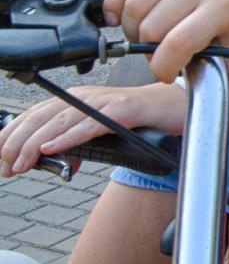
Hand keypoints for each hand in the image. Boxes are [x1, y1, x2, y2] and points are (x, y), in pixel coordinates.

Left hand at [1, 83, 184, 175]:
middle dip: (16, 143)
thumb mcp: (103, 132)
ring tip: (20, 163)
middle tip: (6, 166)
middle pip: (40, 116)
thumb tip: (66, 164)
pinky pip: (90, 125)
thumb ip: (82, 146)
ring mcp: (104, 102)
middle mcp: (85, 97)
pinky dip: (67, 137)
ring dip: (34, 144)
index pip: (33, 114)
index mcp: (76, 99)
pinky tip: (51, 148)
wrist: (176, 107)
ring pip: (59, 121)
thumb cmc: (140, 118)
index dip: (10, 135)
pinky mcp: (123, 110)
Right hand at [104, 0, 228, 82]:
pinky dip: (116, 3)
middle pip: (150, 27)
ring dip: (133, 30)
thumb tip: (200, 119)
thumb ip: (219, 87)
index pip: (178, 42)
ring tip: (151, 39)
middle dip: (150, 51)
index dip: (164, 67)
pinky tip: (126, 18)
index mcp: (223, 6)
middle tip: (163, 56)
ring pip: (133, 6)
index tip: (167, 74)